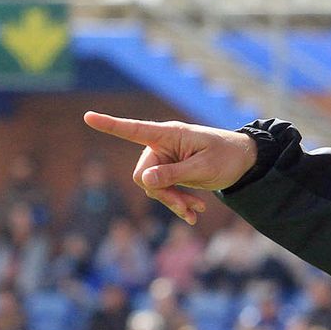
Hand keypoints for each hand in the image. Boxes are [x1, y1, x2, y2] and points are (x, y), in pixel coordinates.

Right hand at [82, 111, 259, 225]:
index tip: (88, 116)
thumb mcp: (203, 168)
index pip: (134, 130)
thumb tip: (144, 181)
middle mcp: (161, 146)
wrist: (242, 162)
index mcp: (168, 135)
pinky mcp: (171, 173)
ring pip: (152, 187)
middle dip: (162, 194)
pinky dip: (177, 203)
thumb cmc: (226, 156)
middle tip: (186, 208)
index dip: (110, 126)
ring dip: (172, 202)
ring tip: (196, 211)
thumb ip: (173, 174)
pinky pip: (163, 191)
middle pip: (143, 175)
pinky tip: (195, 213)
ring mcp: (165, 160)